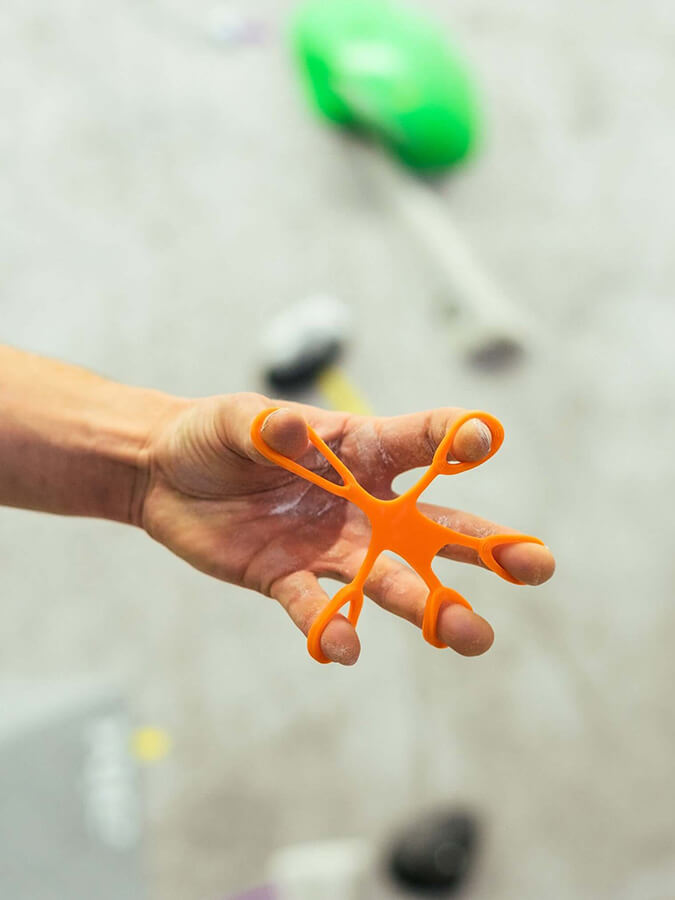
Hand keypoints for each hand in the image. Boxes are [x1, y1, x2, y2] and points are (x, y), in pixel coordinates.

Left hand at [139, 393, 554, 664]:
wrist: (168, 474)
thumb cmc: (218, 433)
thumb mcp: (237, 419)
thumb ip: (263, 427)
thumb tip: (286, 428)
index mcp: (361, 450)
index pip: (422, 442)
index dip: (455, 440)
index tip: (485, 440)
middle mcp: (362, 505)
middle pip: (433, 529)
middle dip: (485, 547)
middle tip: (537, 566)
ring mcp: (331, 548)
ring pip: (390, 580)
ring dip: (426, 605)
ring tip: (467, 634)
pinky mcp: (287, 579)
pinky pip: (316, 609)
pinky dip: (329, 628)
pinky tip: (344, 648)